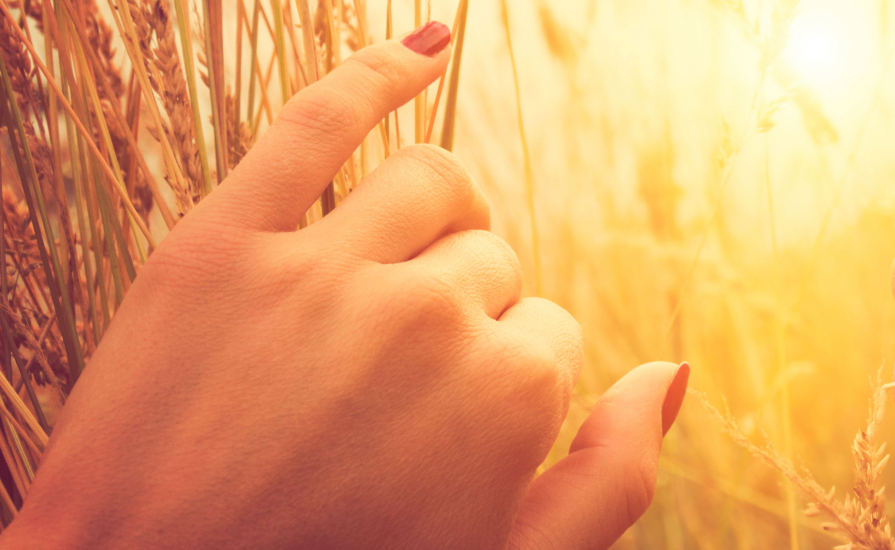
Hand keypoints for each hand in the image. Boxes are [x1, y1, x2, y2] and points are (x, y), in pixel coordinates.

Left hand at [0, 25, 686, 549]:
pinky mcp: (220, 241)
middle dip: (462, 318)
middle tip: (389, 395)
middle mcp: (426, 316)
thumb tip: (675, 371)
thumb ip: (612, 479)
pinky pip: (318, 119)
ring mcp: (319, 269)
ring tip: (400, 272)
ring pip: (431, 185)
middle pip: (488, 266)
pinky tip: (426, 47)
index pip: (547, 335)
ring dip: (438, 221)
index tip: (440, 435)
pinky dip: (378, 68)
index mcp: (507, 395)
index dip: (503, 386)